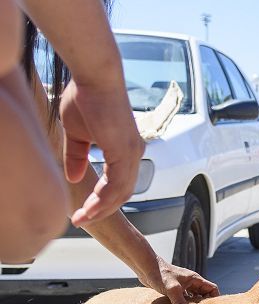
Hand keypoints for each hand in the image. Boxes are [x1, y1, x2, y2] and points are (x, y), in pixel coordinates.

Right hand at [60, 79, 144, 224]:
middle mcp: (133, 154)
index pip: (117, 183)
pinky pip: (117, 185)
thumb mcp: (77, 134)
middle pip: (121, 193)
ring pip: (120, 193)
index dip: (101, 199)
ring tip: (82, 219)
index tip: (84, 209)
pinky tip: (90, 208)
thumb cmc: (86, 98)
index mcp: (125, 150)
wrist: (94, 77)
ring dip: (101, 209)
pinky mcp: (126, 152)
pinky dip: (104, 200)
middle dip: (101, 209)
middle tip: (82, 220)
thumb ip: (77, 157)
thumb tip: (74, 177)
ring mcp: (132, 153)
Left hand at [139, 258, 219, 303]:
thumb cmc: (160, 274)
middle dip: (204, 303)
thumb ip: (179, 302)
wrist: (146, 267)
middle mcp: (191, 282)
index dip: (215, 298)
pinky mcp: (175, 288)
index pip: (213, 288)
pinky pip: (185, 297)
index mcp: (195, 279)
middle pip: (205, 294)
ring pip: (194, 296)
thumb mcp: (172, 289)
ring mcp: (184, 285)